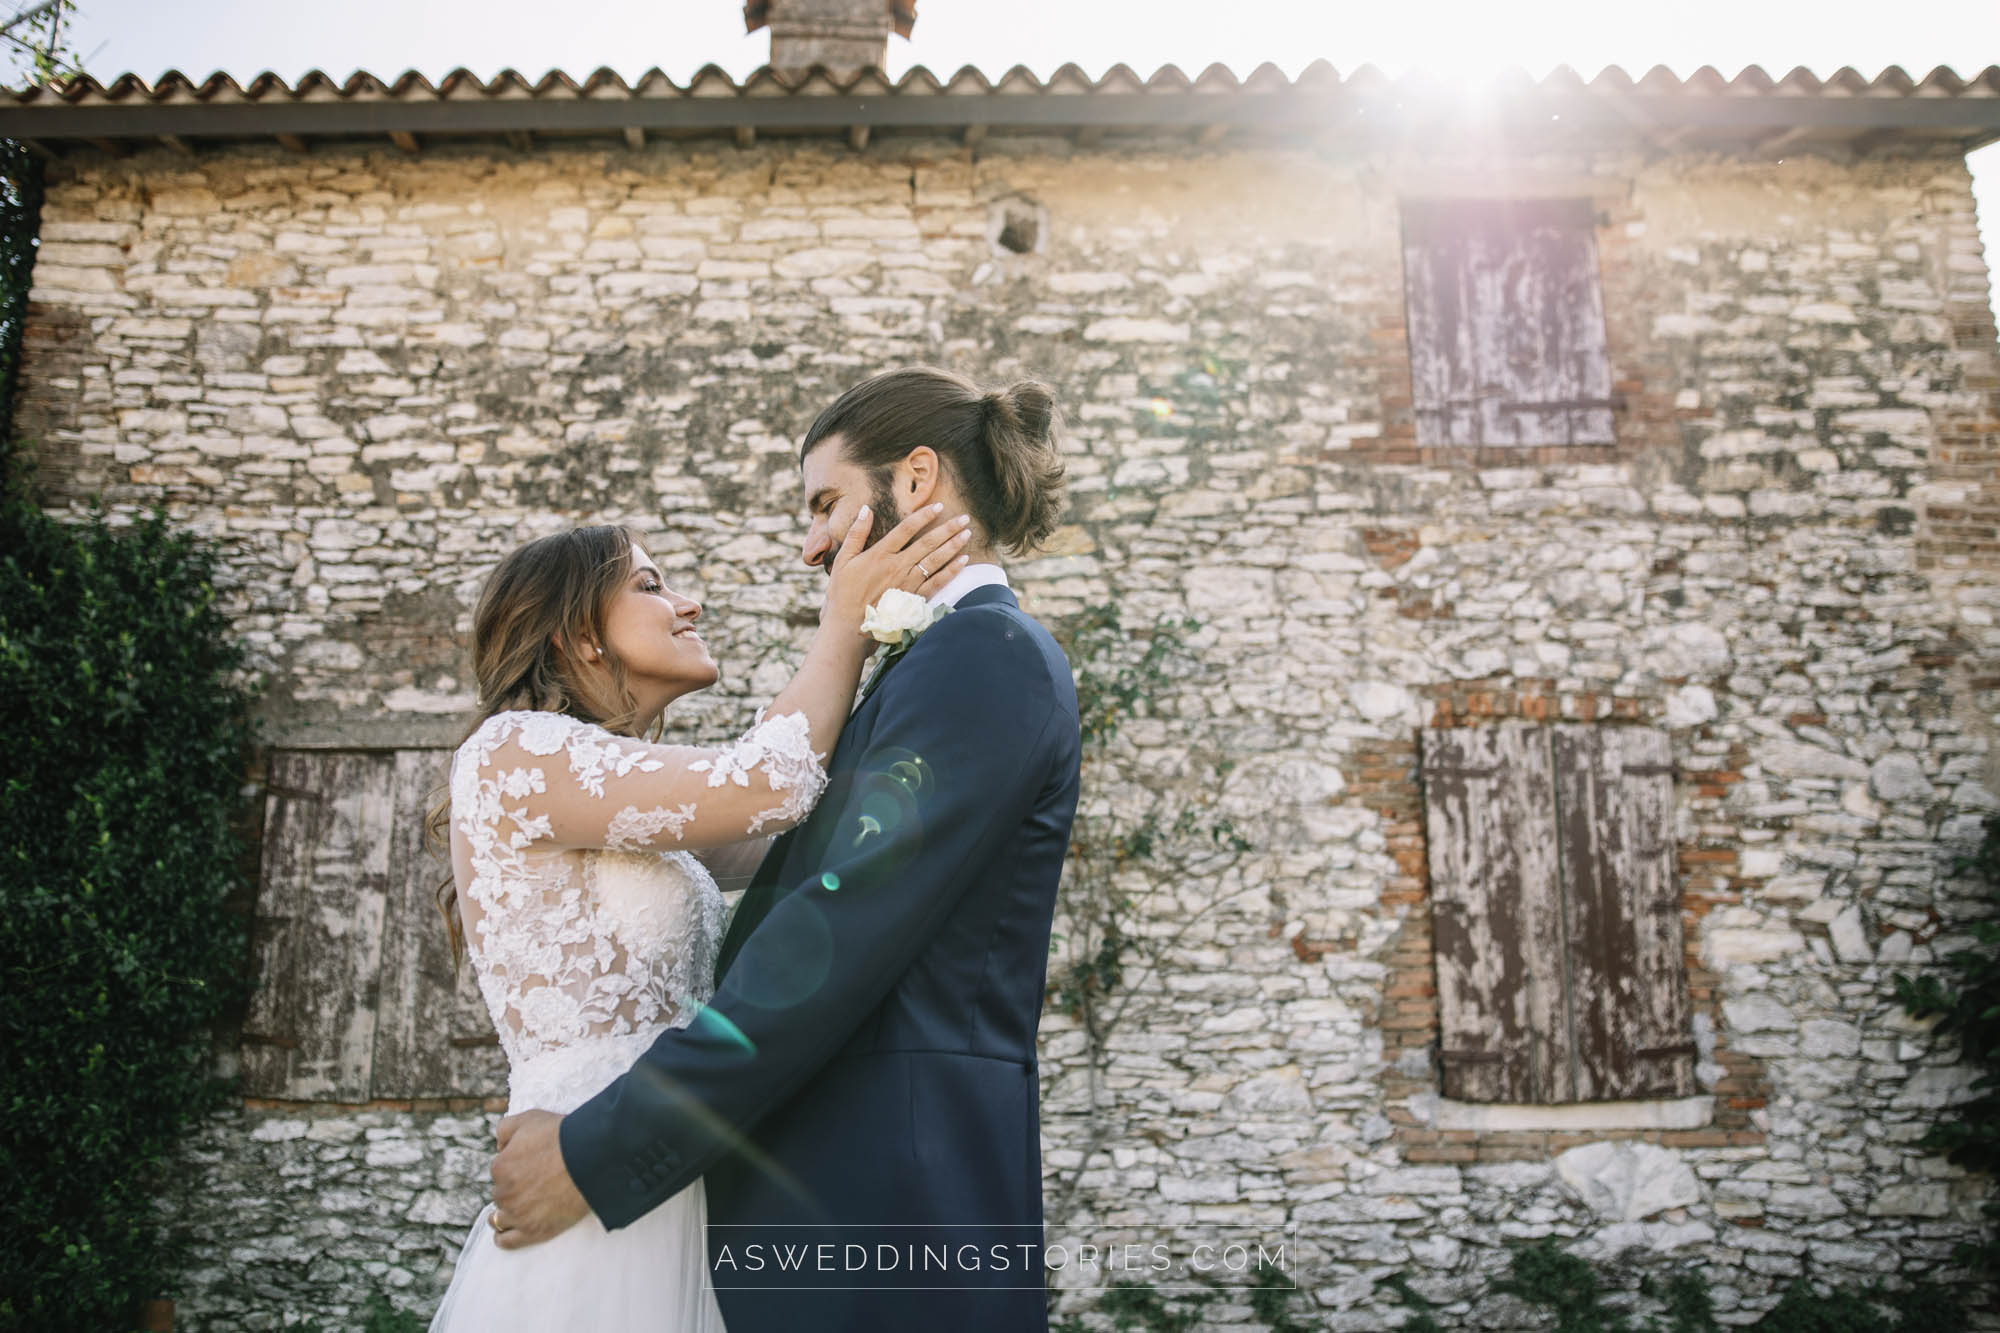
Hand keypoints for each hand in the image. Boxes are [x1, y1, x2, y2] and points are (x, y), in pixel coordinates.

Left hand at [489, 1109, 589, 1249]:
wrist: (591, 1158)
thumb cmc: (562, 1136)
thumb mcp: (528, 1118)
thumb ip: (504, 1130)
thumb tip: (499, 1147)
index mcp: (500, 1167)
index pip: (499, 1170)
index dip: (515, 1166)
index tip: (531, 1164)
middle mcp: (504, 1193)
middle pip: (501, 1194)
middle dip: (513, 1188)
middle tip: (534, 1182)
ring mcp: (518, 1215)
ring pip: (499, 1218)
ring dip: (506, 1212)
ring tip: (520, 1208)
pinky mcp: (533, 1232)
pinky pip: (506, 1241)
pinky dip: (503, 1237)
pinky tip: (507, 1231)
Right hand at [822, 502, 971, 635]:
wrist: (848, 627)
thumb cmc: (842, 593)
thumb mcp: (843, 559)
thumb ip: (856, 533)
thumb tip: (867, 509)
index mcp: (880, 554)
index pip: (907, 529)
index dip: (924, 516)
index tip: (938, 507)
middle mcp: (897, 566)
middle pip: (928, 543)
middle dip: (948, 529)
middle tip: (964, 518)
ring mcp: (908, 584)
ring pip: (936, 560)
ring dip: (953, 546)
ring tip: (967, 534)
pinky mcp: (914, 599)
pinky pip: (937, 582)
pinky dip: (952, 571)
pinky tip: (964, 561)